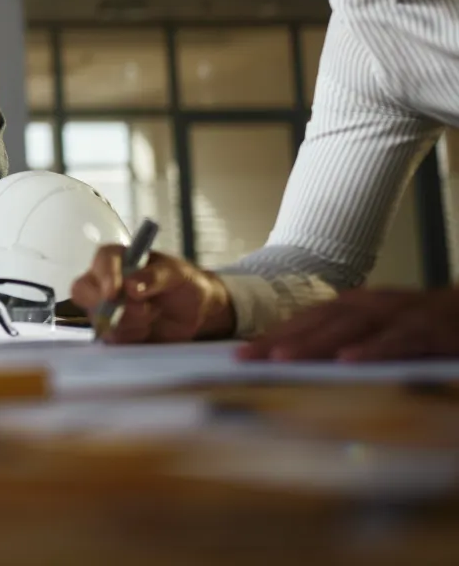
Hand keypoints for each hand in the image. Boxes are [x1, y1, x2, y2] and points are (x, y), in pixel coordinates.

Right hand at [70, 247, 235, 342]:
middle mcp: (103, 281)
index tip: (115, 294)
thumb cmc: (183, 283)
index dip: (106, 277)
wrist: (195, 312)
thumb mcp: (176, 274)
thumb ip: (155, 276)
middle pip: (82, 291)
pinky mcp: (110, 330)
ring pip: (97, 318)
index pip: (102, 261)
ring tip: (152, 317)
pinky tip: (146, 330)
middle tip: (142, 311)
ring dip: (127, 323)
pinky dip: (129, 337)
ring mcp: (103, 307)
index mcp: (117, 258)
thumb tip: (131, 285)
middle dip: (108, 306)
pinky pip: (109, 338)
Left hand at [239, 287, 458, 361]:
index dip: (271, 335)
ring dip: (313, 342)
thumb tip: (297, 361)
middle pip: (316, 321)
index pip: (304, 321)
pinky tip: (348, 360)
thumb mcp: (376, 329)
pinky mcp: (428, 329)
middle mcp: (369, 305)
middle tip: (244, 359)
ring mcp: (397, 314)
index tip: (239, 354)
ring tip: (281, 359)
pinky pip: (397, 339)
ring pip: (348, 327)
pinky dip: (372, 349)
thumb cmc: (419, 326)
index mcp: (353, 306)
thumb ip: (342, 339)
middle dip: (278, 340)